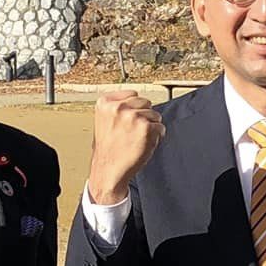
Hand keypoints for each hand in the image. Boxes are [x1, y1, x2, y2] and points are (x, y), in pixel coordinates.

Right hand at [88, 89, 164, 204]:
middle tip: (133, 132)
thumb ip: (117, 108)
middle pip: (145, 102)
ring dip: (151, 127)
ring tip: (137, 139)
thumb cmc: (108, 150)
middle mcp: (119, 107)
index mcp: (105, 103)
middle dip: (144, 115)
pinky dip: (157, 137)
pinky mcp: (146, 127)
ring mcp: (133, 116)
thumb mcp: (104, 121)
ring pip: (155, 114)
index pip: (132, 94)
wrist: (108, 171)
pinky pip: (161, 128)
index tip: (128, 119)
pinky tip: (144, 144)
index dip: (133, 108)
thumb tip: (136, 99)